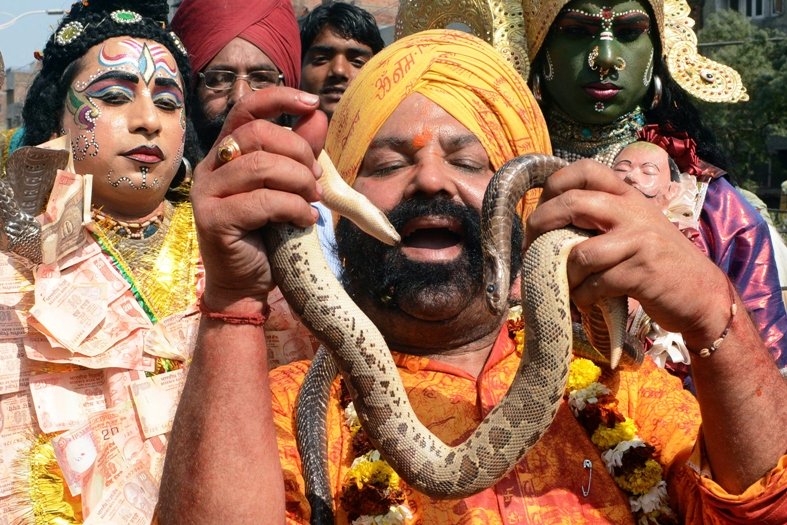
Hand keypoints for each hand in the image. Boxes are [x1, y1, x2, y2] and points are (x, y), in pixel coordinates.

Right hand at [191, 88, 326, 312]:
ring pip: (260, 166)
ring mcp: (207, 193)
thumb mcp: (288, 188)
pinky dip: (293, 208)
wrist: (245, 284)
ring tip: (313, 200)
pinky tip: (306, 220)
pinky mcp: (213, 219)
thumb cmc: (266, 235)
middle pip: (257, 134)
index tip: (311, 103)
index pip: (247, 109)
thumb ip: (299, 153)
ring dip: (299, 181)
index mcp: (227, 153)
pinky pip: (261, 201)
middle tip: (316, 179)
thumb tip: (317, 115)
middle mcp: (211, 167)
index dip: (278, 98)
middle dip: (298, 151)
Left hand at [526, 159, 730, 343]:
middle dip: (541, 225)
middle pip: (572, 202)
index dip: (553, 186)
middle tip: (532, 249)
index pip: (585, 170)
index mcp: (627, 195)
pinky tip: (586, 301)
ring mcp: (639, 240)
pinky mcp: (642, 272)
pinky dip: (583, 297)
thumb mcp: (632, 228)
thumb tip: (545, 228)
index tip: (539, 211)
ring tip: (568, 286)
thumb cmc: (657, 262)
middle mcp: (633, 211)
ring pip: (580, 253)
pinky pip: (595, 284)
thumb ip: (599, 220)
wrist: (702, 294)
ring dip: (565, 275)